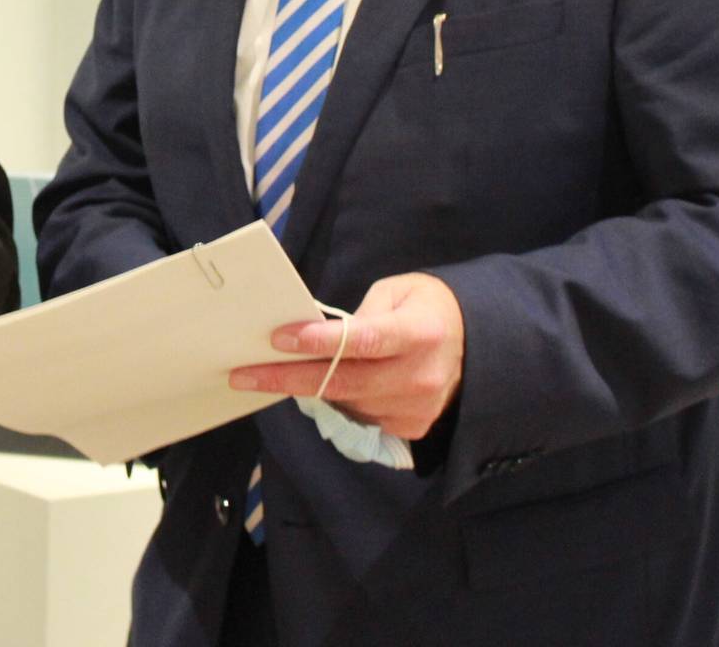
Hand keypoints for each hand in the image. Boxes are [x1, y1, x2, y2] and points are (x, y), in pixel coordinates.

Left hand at [228, 272, 464, 439]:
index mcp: (419, 332)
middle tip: (242, 374)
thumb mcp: (399, 291)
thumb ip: (360, 313)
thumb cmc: (428, 308)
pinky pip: (358, 415)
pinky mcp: (410, 427)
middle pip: (342, 382)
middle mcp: (419, 375)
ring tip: (265, 375)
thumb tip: (314, 334)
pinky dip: (334, 400)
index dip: (318, 341)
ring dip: (304, 388)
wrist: (476, 346)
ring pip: (345, 402)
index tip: (278, 338)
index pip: (361, 340)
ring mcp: (416, 408)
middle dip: (286, 378)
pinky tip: (316, 385)